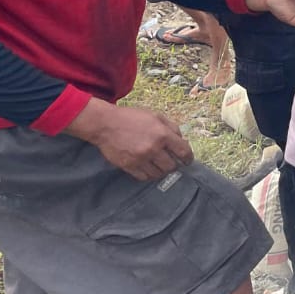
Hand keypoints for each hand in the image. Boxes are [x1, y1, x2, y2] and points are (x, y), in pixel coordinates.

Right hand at [64, 100, 192, 180]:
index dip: (189, 158)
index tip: (188, 160)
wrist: (106, 124)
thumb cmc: (132, 118)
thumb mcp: (156, 116)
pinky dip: (149, 175)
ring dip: (161, 171)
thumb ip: (172, 128)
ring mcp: (140, 159)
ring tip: (160, 166)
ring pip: (158, 174)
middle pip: (172, 166)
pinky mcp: (129, 166)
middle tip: (172, 162)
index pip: (183, 152)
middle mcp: (153, 148)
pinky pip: (144, 177)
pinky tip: (149, 169)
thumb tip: (182, 141)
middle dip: (174, 165)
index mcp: (163, 134)